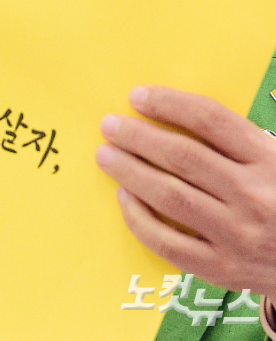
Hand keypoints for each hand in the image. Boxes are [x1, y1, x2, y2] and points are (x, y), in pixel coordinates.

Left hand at [96, 86, 275, 298]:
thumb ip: (239, 142)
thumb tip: (173, 113)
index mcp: (271, 161)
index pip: (210, 120)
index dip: (168, 104)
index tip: (137, 96)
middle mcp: (254, 195)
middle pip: (182, 156)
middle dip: (137, 136)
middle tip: (109, 125)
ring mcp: (237, 235)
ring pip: (170, 196)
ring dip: (130, 171)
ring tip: (105, 155)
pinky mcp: (222, 268)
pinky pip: (167, 242)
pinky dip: (139, 218)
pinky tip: (124, 197)